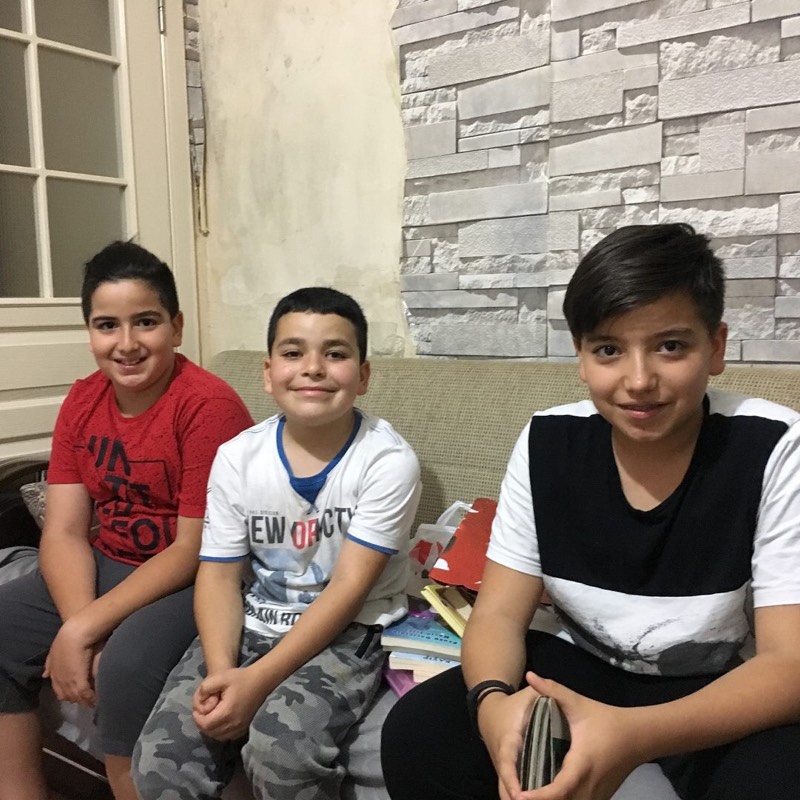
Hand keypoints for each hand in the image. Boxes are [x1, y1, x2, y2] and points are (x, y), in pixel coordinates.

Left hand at [44, 619, 99, 706]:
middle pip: (67, 696)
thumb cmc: (68, 638)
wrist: (75, 632)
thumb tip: (45, 675)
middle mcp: (59, 679)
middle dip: (76, 699)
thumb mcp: (54, 651)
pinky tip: (97, 700)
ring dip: (84, 701)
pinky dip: (91, 698)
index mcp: (53, 673)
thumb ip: (50, 663)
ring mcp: (69, 680)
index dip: (68, 694)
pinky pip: (85, 694)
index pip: (59, 689)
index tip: (76, 695)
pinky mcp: (79, 679)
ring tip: (94, 703)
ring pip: (76, 697)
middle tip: (86, 701)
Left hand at [192, 666, 268, 740]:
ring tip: (209, 717)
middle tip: (201, 713)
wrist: (261, 681)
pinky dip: (220, 732)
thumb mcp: (221, 677)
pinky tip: (220, 721)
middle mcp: (234, 724)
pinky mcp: (245, 728)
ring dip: (211, 729)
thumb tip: (199, 701)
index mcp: (227, 713)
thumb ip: (205, 688)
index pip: (205, 725)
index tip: (196, 710)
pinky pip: (228, 736)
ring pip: (219, 737)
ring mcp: (240, 728)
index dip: (197, 719)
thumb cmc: (241, 678)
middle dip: (202, 724)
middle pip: (211, 733)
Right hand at [475, 684, 539, 799]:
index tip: (519, 795)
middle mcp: (502, 760)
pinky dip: (518, 799)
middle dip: (513, 799)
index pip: (507, 763)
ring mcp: (502, 770)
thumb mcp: (528, 696)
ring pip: (505, 793)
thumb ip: (546, 694)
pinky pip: (510, 792)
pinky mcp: (506, 775)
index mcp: (508, 741)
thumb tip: (562, 697)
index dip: (512, 780)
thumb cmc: (513, 704)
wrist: (489, 711)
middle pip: (504, 788)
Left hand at [517, 672, 641, 799]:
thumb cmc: (605, 719)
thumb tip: (529, 674)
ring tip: (529, 796)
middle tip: (516, 797)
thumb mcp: (578, 703)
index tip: (520, 796)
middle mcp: (589, 786)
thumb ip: (552, 690)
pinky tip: (547, 797)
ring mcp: (597, 796)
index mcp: (581, 764)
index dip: (539, 797)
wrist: (638, 736)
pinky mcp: (601, 797)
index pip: (558, 790)